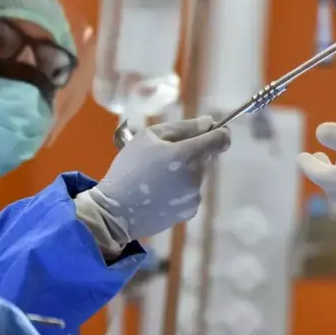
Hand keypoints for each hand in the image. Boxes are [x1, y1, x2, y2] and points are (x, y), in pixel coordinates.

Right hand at [85, 117, 230, 242]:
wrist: (115, 212)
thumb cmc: (129, 168)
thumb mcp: (149, 137)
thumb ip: (183, 128)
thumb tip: (209, 123)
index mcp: (187, 154)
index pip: (221, 139)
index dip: (219, 133)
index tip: (210, 133)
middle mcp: (196, 175)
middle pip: (207, 157)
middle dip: (193, 153)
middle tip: (165, 159)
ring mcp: (195, 195)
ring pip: (199, 175)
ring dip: (186, 172)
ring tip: (159, 178)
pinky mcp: (191, 211)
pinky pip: (192, 193)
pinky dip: (182, 190)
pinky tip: (161, 193)